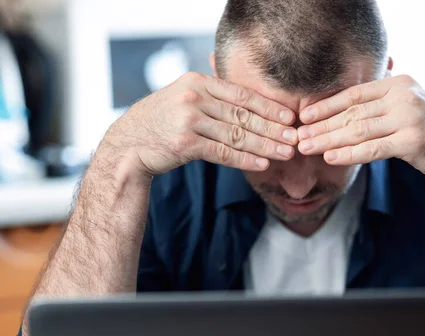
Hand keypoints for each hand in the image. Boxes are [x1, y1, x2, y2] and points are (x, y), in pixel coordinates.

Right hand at [105, 72, 297, 175]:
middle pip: (243, 115)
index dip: (269, 107)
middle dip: (273, 128)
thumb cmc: (161, 122)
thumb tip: (249, 105)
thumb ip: (212, 97)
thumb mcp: (183, 98)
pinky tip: (263, 164)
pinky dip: (245, 159)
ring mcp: (188, 119)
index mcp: (197, 82)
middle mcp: (194, 97)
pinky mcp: (184, 143)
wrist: (128, 144)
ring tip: (286, 153)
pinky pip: (223, 153)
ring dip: (266, 146)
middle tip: (295, 138)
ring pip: (237, 134)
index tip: (290, 117)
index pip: (241, 94)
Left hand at [297, 75, 424, 187]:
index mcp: (399, 84)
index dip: (326, 105)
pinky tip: (330, 157)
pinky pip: (372, 148)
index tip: (304, 115)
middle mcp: (403, 96)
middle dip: (321, 125)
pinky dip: (349, 153)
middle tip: (298, 136)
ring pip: (358, 130)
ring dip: (328, 140)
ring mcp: (409, 118)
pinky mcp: (412, 141)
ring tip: (307, 147)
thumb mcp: (410, 108)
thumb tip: (348, 107)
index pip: (354, 94)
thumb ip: (384, 103)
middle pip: (352, 112)